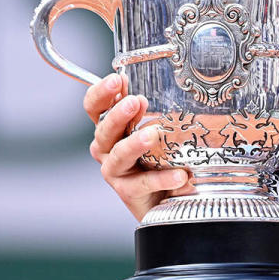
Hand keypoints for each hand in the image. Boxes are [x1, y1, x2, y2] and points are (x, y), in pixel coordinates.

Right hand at [84, 73, 191, 220]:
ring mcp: (116, 171)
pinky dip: (162, 178)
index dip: (101, 93)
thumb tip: (182, 87)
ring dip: (134, 143)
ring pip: (118, 155)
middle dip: (117, 114)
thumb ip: (162, 112)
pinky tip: (179, 174)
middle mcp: (108, 149)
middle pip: (103, 129)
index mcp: (113, 129)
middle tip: (134, 101)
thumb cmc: (161, 159)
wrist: (165, 199)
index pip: (96, 107)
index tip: (117, 79)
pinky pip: (143, 183)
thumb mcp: (161, 131)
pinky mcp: (129, 192)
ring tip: (152, 134)